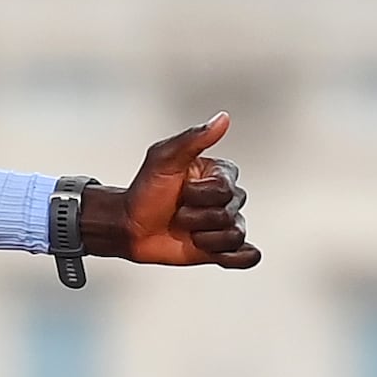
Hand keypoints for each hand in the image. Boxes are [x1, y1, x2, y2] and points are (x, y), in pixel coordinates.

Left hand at [86, 115, 258, 270]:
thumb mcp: (163, 158)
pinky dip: (237, 258)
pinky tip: (217, 254)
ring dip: (204, 238)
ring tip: (186, 232)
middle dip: (197, 217)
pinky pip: (247, 256)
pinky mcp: (221, 249)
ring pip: (235, 235)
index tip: (180, 190)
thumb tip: (223, 118)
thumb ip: (193, 139)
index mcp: (219, 174)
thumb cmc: (144, 190)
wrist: (129, 226)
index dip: (198, 194)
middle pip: (230, 213)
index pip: (226, 188)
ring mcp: (225, 224)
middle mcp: (227, 198)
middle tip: (177, 214)